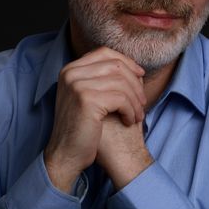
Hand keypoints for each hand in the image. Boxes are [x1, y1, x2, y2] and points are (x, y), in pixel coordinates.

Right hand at [44, 47, 145, 191]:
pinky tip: (129, 121)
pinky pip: (121, 98)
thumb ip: (104, 79)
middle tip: (142, 102)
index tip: (140, 75)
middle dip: (135, 83)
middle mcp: (71, 73)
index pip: (104, 52)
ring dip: (135, 100)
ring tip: (137, 115)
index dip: (127, 62)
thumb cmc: (83, 127)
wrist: (66, 155)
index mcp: (70, 69)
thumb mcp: (89, 96)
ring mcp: (77, 85)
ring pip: (122, 82)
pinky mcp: (86, 100)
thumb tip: (136, 68)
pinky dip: (130, 110)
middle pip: (116, 65)